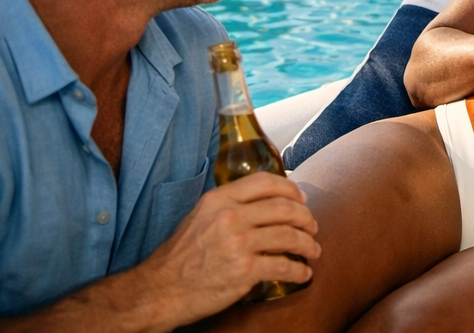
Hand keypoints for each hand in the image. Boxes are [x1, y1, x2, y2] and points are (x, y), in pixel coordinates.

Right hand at [136, 173, 319, 328]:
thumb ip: (228, 205)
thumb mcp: (199, 217)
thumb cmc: (180, 256)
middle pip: (284, 208)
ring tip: (313, 251)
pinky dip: (299, 271)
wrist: (160, 290)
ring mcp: (238, 244)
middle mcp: (230, 217)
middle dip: (305, 217)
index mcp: (219, 199)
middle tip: (312, 227)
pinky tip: (303, 274)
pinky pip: (283, 267)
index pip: (266, 182)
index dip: (291, 189)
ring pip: (289, 236)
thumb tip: (263, 201)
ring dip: (308, 245)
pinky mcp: (244, 271)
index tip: (302, 199)